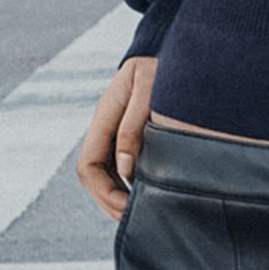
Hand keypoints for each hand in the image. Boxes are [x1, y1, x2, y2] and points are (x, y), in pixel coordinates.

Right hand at [78, 55, 155, 216]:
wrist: (180, 49)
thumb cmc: (165, 66)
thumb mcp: (149, 90)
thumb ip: (134, 127)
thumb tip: (124, 168)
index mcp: (104, 116)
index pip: (88, 166)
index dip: (104, 192)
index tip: (128, 208)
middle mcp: (106, 125)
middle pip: (94, 175)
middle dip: (110, 201)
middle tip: (136, 220)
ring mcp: (117, 129)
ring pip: (106, 173)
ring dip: (118, 195)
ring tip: (142, 213)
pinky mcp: (133, 131)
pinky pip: (122, 165)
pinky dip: (130, 184)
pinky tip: (148, 193)